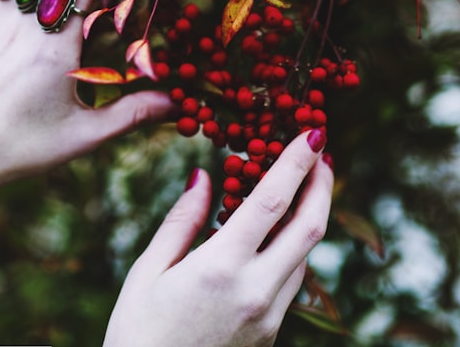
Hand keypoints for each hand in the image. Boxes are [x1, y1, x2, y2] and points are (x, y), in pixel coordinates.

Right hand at [103, 130, 332, 346]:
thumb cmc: (137, 334)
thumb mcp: (149, 272)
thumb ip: (182, 221)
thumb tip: (204, 175)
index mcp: (221, 268)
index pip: (273, 202)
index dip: (297, 162)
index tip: (313, 133)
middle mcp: (256, 291)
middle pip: (310, 227)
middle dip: (322, 184)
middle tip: (321, 154)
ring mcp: (269, 317)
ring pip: (305, 255)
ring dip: (309, 216)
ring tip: (298, 187)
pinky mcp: (271, 334)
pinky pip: (290, 281)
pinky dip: (290, 249)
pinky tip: (273, 235)